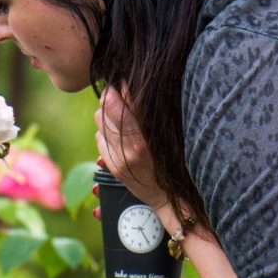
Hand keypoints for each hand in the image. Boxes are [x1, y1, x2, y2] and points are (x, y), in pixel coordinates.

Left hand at [94, 86, 166, 209]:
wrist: (172, 198)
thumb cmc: (178, 161)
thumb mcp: (170, 134)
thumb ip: (152, 112)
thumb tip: (133, 86)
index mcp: (143, 138)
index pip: (119, 102)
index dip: (119, 86)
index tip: (124, 80)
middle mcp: (128, 148)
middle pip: (105, 107)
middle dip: (110, 96)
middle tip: (120, 93)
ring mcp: (118, 158)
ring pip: (99, 120)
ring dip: (107, 113)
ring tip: (121, 114)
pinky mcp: (112, 166)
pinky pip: (99, 137)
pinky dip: (106, 131)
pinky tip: (120, 133)